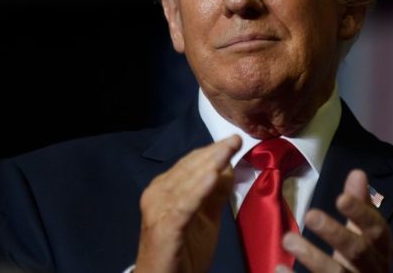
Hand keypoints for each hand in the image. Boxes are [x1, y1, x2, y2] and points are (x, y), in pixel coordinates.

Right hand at [134, 135, 241, 272]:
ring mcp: (157, 209)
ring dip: (208, 164)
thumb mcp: (205, 219)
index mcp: (165, 189)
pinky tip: (213, 176)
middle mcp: (157, 193)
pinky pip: (183, 205)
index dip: (212, 151)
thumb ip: (214, 194)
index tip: (234, 140)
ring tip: (227, 149)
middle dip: (213, 153)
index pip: (190, 164)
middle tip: (235, 138)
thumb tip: (228, 166)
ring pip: (186, 181)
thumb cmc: (182, 253)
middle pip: (188, 168)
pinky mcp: (163, 227)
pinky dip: (198, 189)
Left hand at [278, 169, 392, 272]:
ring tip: (287, 239)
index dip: (360, 214)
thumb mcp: (362, 235)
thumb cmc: (361, 262)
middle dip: (335, 233)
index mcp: (382, 250)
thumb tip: (357, 172)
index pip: (377, 230)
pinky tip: (279, 266)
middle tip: (310, 214)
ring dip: (312, 256)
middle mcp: (373, 270)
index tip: (340, 198)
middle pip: (358, 252)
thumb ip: (359, 206)